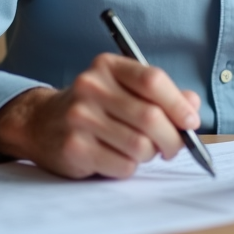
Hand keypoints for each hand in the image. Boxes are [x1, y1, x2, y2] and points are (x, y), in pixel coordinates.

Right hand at [0, 53, 201, 179]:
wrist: (40, 123)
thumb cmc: (95, 107)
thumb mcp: (124, 89)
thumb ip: (161, 95)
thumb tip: (192, 107)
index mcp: (108, 66)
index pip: (152, 80)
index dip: (178, 103)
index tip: (191, 121)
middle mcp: (91, 87)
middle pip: (151, 117)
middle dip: (172, 138)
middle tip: (174, 147)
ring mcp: (80, 117)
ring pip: (140, 145)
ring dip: (149, 154)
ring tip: (141, 150)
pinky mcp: (74, 148)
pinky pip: (123, 166)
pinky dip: (130, 167)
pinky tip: (118, 158)